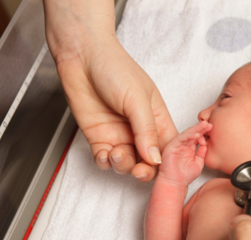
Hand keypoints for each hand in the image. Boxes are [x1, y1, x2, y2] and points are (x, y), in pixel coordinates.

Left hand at [44, 0, 177, 181]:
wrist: (81, 57)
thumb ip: (147, 131)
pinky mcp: (98, 138)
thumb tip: (157, 159)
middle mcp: (140, 130)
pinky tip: (104, 154)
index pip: (170, 147)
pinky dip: (105, 163)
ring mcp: (119, 135)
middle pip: (149, 162)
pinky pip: (105, 160)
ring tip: (117, 153)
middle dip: (145, 171)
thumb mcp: (138, 99)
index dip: (169, 161)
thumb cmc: (115, 69)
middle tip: (139, 170)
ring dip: (123, 166)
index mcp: (158, 119)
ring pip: (127, 164)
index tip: (165, 169)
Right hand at [159, 121, 211, 186]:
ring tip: (204, 125)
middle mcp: (183, 146)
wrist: (175, 184)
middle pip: (193, 134)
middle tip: (210, 124)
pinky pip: (180, 139)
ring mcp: (177, 146)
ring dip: (196, 129)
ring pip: (187, 134)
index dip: (205, 133)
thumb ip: (202, 154)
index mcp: (189, 149)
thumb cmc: (185, 176)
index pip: (197, 138)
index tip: (213, 130)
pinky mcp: (171, 147)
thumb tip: (206, 145)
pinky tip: (196, 133)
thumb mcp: (198, 163)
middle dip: (201, 128)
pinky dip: (188, 135)